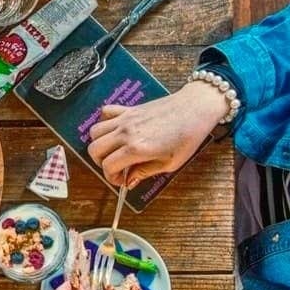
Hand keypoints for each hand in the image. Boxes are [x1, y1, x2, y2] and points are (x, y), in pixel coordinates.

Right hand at [87, 81, 226, 186]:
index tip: (121, 180)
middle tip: (115, 167)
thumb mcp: (169, 163)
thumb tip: (130, 181)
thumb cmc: (187, 137)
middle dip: (100, 163)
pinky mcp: (128, 109)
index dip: (111, 177)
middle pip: (94, 149)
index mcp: (136, 148)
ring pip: (95, 132)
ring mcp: (125, 119)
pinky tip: (115, 130)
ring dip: (99, 144)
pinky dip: (105, 122)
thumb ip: (145, 172)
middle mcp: (125, 133)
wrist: (194, 109)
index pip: (108, 166)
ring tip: (113, 150)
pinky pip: (105, 112)